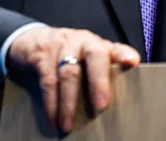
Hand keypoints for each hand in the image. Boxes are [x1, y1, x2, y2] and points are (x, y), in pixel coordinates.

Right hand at [6, 27, 140, 132]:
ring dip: (69, 103)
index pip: (115, 48)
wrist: (33, 41)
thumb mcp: (87, 60)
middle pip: (94, 56)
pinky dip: (51, 103)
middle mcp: (83, 42)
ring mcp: (62, 45)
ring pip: (69, 73)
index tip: (132, 62)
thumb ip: (103, 75)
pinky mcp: (42, 55)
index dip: (124, 54)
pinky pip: (48, 81)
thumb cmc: (68, 55)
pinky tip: (53, 117)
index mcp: (99, 46)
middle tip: (101, 105)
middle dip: (98, 81)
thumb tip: (118, 107)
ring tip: (68, 125)